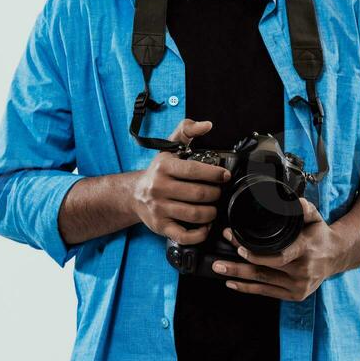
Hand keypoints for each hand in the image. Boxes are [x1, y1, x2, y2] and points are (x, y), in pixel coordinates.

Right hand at [132, 118, 230, 244]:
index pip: (194, 171)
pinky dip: (200, 234)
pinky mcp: (160, 226)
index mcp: (163, 167)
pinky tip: (205, 226)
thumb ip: (187, 131)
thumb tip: (206, 125)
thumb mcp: (169, 147)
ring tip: (214, 208)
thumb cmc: (158, 172)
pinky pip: (184, 235)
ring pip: (195, 215)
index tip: (225, 176)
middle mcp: (158, 188)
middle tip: (218, 193)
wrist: (134, 194)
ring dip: (211, 213)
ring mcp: (159, 209)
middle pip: (198, 194)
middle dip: (215, 194)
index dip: (214, 174)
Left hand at [212, 197, 342, 300]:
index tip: (238, 246)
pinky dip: (247, 288)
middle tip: (219, 261)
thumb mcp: (316, 218)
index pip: (278, 255)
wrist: (336, 257)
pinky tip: (232, 283)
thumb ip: (304, 209)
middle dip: (238, 264)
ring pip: (262, 282)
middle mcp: (303, 271)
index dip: (256, 254)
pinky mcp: (295, 295)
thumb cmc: (320, 235)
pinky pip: (266, 292)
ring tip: (219, 269)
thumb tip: (292, 201)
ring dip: (238, 276)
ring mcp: (299, 286)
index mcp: (306, 250)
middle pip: (264, 269)